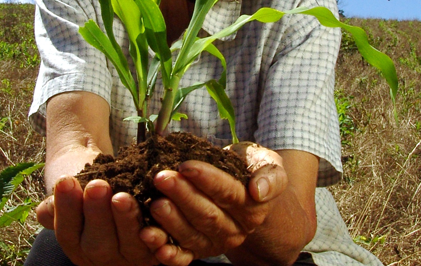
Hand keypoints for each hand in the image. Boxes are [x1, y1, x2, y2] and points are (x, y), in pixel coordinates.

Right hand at [35, 176, 166, 265]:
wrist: (116, 185)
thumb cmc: (89, 187)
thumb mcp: (70, 193)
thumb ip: (56, 201)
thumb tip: (49, 205)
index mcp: (75, 245)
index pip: (67, 232)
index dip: (66, 208)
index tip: (66, 180)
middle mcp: (100, 257)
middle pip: (97, 244)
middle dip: (97, 214)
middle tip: (97, 186)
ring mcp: (128, 258)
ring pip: (129, 246)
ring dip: (126, 221)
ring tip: (121, 196)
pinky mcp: (154, 252)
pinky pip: (158, 245)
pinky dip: (157, 232)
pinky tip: (155, 210)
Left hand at [146, 143, 286, 264]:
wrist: (244, 193)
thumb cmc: (248, 170)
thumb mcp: (267, 164)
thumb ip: (270, 176)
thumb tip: (259, 191)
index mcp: (251, 208)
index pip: (227, 193)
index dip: (206, 179)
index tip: (186, 165)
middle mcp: (234, 230)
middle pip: (207, 215)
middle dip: (182, 196)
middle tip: (161, 178)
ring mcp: (215, 243)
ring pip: (192, 235)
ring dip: (170, 222)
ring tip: (153, 204)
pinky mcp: (197, 251)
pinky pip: (182, 256)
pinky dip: (167, 252)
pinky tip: (150, 239)